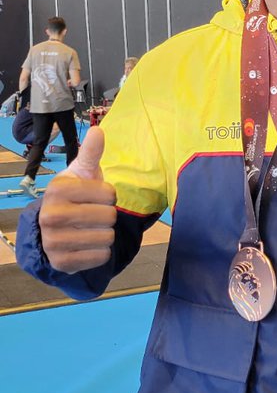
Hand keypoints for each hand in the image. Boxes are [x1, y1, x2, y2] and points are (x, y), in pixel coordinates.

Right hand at [38, 126, 116, 273]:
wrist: (55, 229)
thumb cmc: (74, 196)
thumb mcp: (81, 173)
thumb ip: (91, 153)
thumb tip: (98, 130)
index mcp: (57, 189)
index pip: (109, 193)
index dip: (108, 196)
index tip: (94, 196)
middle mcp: (51, 215)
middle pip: (109, 216)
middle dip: (107, 216)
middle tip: (92, 215)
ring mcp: (54, 241)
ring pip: (107, 237)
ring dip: (105, 234)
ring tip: (90, 229)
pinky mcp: (62, 262)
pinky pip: (100, 256)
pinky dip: (100, 252)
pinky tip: (87, 245)